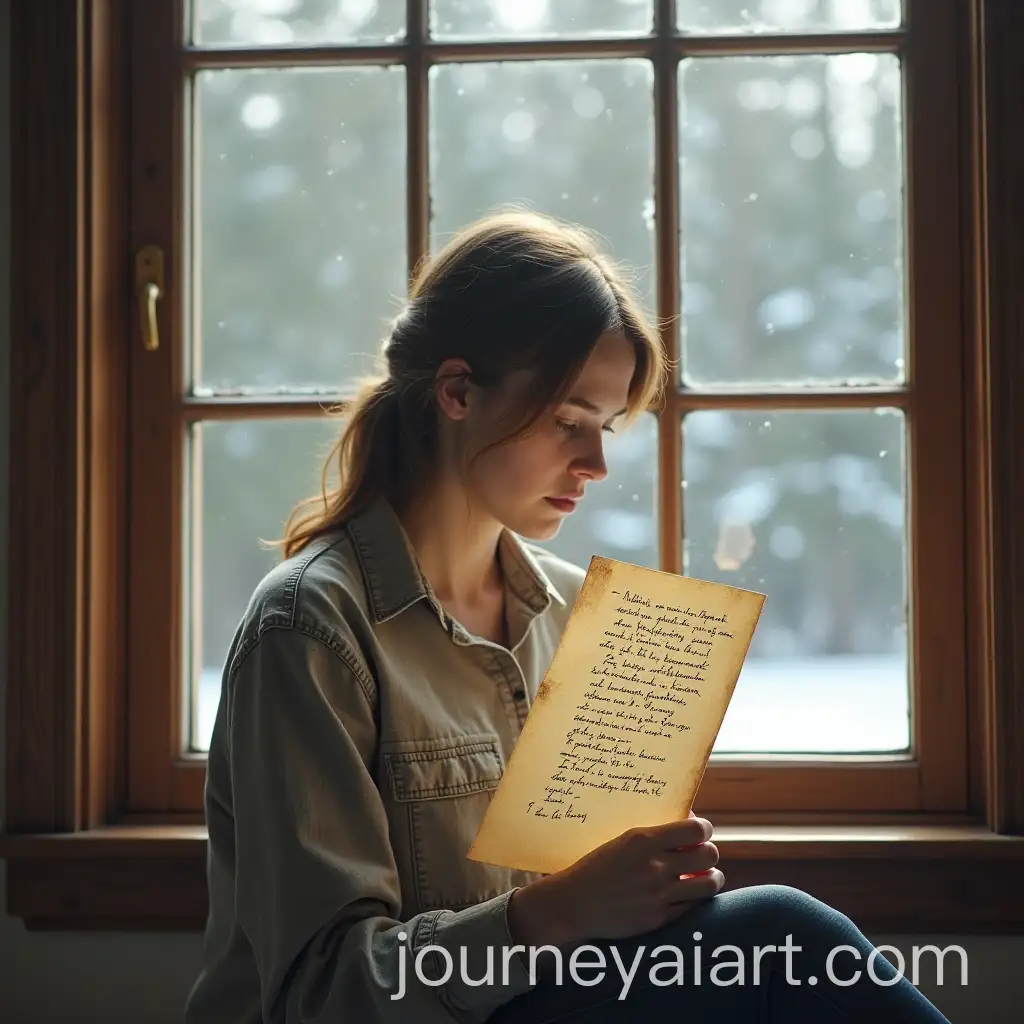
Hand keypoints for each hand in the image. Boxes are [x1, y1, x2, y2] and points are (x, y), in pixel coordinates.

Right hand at [508, 812, 722, 947]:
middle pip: (709, 855)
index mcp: (644, 840)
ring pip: (710, 884)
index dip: (705, 830)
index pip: (697, 830)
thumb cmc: (596, 866)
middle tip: (702, 855)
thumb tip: (688, 825)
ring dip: (711, 878)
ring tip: (705, 877)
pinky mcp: (658, 919)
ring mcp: (659, 894)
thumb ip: (654, 835)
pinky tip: (687, 896)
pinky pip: (693, 907)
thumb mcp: (622, 839)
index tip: (701, 832)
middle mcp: (655, 866)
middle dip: (709, 854)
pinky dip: (695, 900)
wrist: (574, 903)